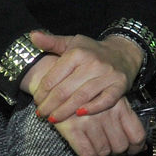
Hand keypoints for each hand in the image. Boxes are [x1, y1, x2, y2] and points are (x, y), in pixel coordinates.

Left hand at [25, 30, 141, 123]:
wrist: (123, 52)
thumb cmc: (92, 50)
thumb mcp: (72, 42)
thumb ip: (51, 41)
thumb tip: (32, 36)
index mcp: (78, 53)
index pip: (53, 78)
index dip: (41, 92)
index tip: (36, 101)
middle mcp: (93, 63)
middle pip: (65, 90)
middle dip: (49, 105)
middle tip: (41, 114)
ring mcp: (107, 75)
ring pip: (81, 97)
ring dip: (65, 111)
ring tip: (53, 119)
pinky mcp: (119, 85)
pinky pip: (105, 100)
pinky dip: (93, 108)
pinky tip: (79, 114)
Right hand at [51, 96, 146, 155]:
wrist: (60, 80)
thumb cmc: (91, 92)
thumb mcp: (112, 99)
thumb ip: (126, 120)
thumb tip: (143, 147)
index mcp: (120, 105)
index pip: (136, 135)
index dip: (136, 147)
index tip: (132, 150)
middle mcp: (107, 113)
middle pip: (121, 146)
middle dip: (117, 150)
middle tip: (111, 147)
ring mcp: (89, 121)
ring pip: (104, 151)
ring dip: (103, 153)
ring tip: (99, 148)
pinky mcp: (72, 128)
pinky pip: (87, 153)